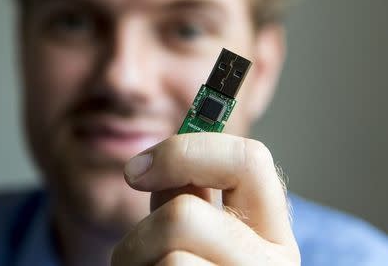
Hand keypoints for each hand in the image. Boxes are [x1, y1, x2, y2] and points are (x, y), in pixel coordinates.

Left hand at [111, 133, 299, 264]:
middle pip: (184, 215)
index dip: (184, 152)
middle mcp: (270, 264)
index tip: (137, 169)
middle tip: (138, 245)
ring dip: (137, 263)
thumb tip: (157, 159)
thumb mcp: (201, 230)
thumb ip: (189, 196)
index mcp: (271, 228)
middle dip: (147, 227)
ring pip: (167, 258)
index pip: (249, 160)